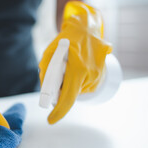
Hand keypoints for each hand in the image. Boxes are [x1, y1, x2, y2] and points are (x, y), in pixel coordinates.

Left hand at [39, 1, 111, 123]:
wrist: (86, 28)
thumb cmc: (65, 40)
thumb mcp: (48, 54)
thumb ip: (46, 73)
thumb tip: (46, 91)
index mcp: (78, 69)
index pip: (68, 97)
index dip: (59, 111)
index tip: (50, 120)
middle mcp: (91, 74)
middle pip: (71, 95)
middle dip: (60, 92)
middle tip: (55, 80)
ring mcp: (98, 75)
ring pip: (78, 91)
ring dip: (70, 85)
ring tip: (69, 67)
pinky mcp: (102, 74)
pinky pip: (84, 85)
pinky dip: (77, 81)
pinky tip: (77, 67)